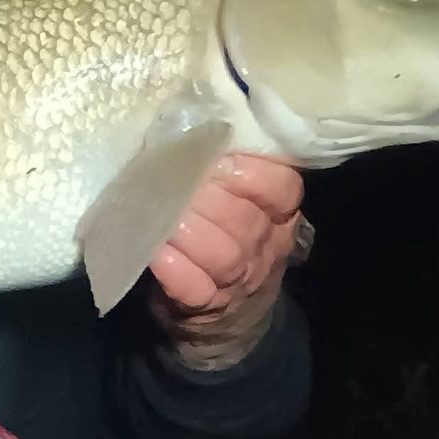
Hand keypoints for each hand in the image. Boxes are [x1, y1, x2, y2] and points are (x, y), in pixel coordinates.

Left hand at [146, 154, 306, 368]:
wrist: (226, 318)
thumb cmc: (225, 238)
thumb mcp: (240, 201)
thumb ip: (228, 168)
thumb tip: (193, 120)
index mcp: (277, 213)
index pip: (282, 186)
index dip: (249, 168)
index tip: (216, 154)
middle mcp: (264, 245)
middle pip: (244, 217)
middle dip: (205, 194)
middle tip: (172, 178)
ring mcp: (238, 280)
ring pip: (222, 253)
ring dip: (187, 229)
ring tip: (159, 212)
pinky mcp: (205, 306)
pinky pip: (193, 287)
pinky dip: (174, 269)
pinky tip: (156, 252)